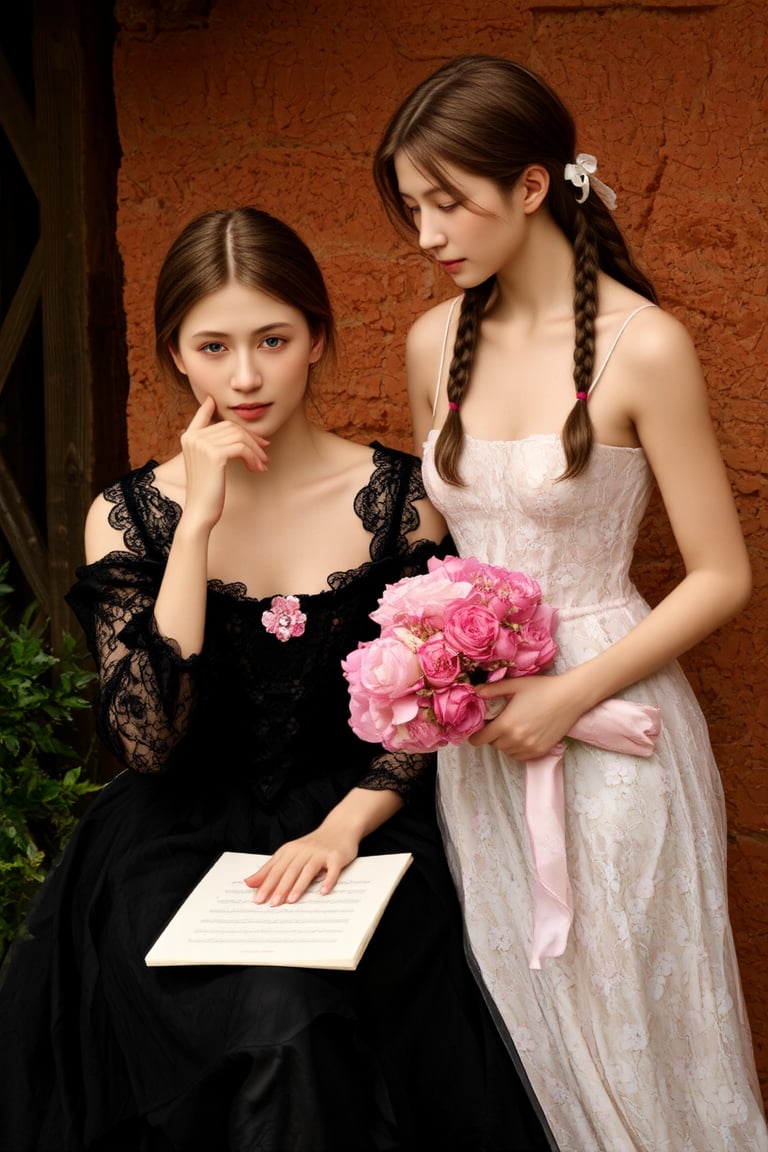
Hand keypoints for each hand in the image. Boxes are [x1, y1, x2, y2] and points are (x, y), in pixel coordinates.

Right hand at [180, 396, 269, 529]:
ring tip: (262, 464)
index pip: (200, 416)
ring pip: (239, 437)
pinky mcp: (214, 454)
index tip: (213, 400)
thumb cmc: (207, 491)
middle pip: (230, 427)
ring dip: (256, 451)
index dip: (207, 407)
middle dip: (251, 439)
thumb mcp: (207, 464)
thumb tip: (234, 434)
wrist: (200, 512)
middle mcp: (193, 437)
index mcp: (188, 438)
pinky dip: (254, 458)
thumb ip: (213, 446)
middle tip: (265, 452)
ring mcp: (202, 444)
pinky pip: (242, 448)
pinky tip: (257, 469)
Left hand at [244, 825, 360, 905]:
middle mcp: (304, 851)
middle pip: (290, 870)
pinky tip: (323, 892)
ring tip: (291, 900)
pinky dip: (328, 881)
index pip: (275, 869)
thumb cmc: (313, 844)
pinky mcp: (336, 857)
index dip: (266, 884)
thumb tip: (249, 882)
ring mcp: (321, 853)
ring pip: (308, 870)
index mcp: (290, 850)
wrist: (340, 826)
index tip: (258, 899)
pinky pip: (332, 870)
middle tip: (272, 903)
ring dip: (299, 885)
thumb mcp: (289, 853)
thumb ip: (270, 868)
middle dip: (280, 887)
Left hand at [470, 673, 585, 759]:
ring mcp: (529, 748)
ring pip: (507, 751)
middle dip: (492, 736)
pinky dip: (517, 749)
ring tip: (511, 729)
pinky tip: (522, 736)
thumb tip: (475, 691)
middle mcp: (516, 740)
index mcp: (506, 724)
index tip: (475, 732)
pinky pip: (521, 756)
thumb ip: (492, 689)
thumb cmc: (542, 688)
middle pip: (494, 745)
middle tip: (497, 724)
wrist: (570, 697)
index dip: (475, 736)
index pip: (481, 739)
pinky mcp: (540, 751)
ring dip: (504, 743)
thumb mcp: (515, 685)